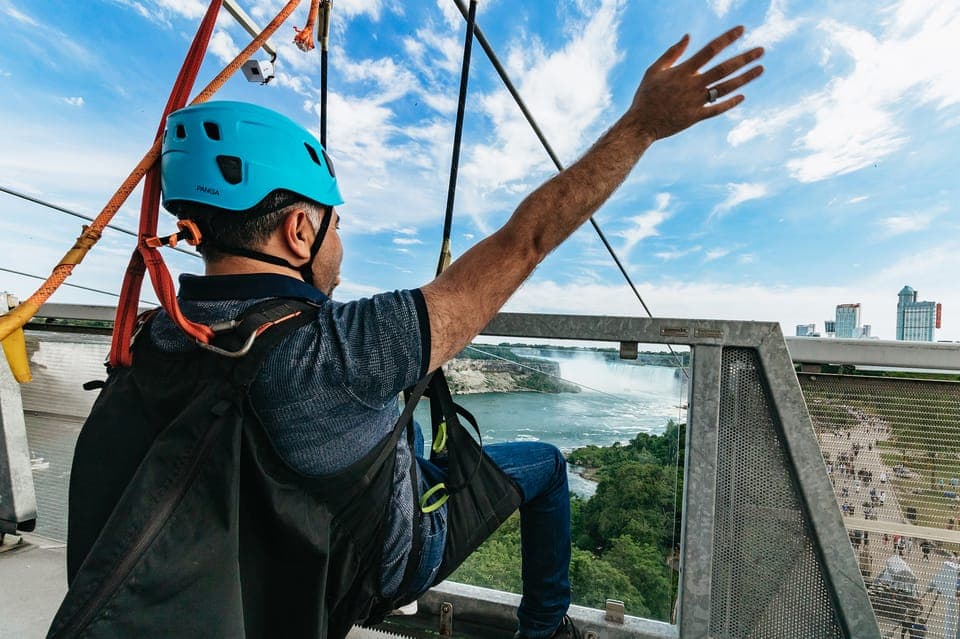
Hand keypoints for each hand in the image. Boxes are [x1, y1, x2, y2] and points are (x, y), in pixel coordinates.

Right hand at [630, 26, 763, 139]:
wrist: (640, 125)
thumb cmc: (646, 95)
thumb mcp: (654, 70)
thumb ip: (672, 53)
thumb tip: (688, 36)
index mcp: (683, 71)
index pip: (710, 50)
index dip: (727, 39)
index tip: (741, 29)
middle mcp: (692, 85)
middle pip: (724, 69)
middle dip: (744, 58)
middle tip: (761, 50)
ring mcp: (695, 102)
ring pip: (725, 88)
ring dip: (745, 78)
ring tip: (760, 69)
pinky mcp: (695, 117)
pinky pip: (717, 109)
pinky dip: (730, 103)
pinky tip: (742, 96)